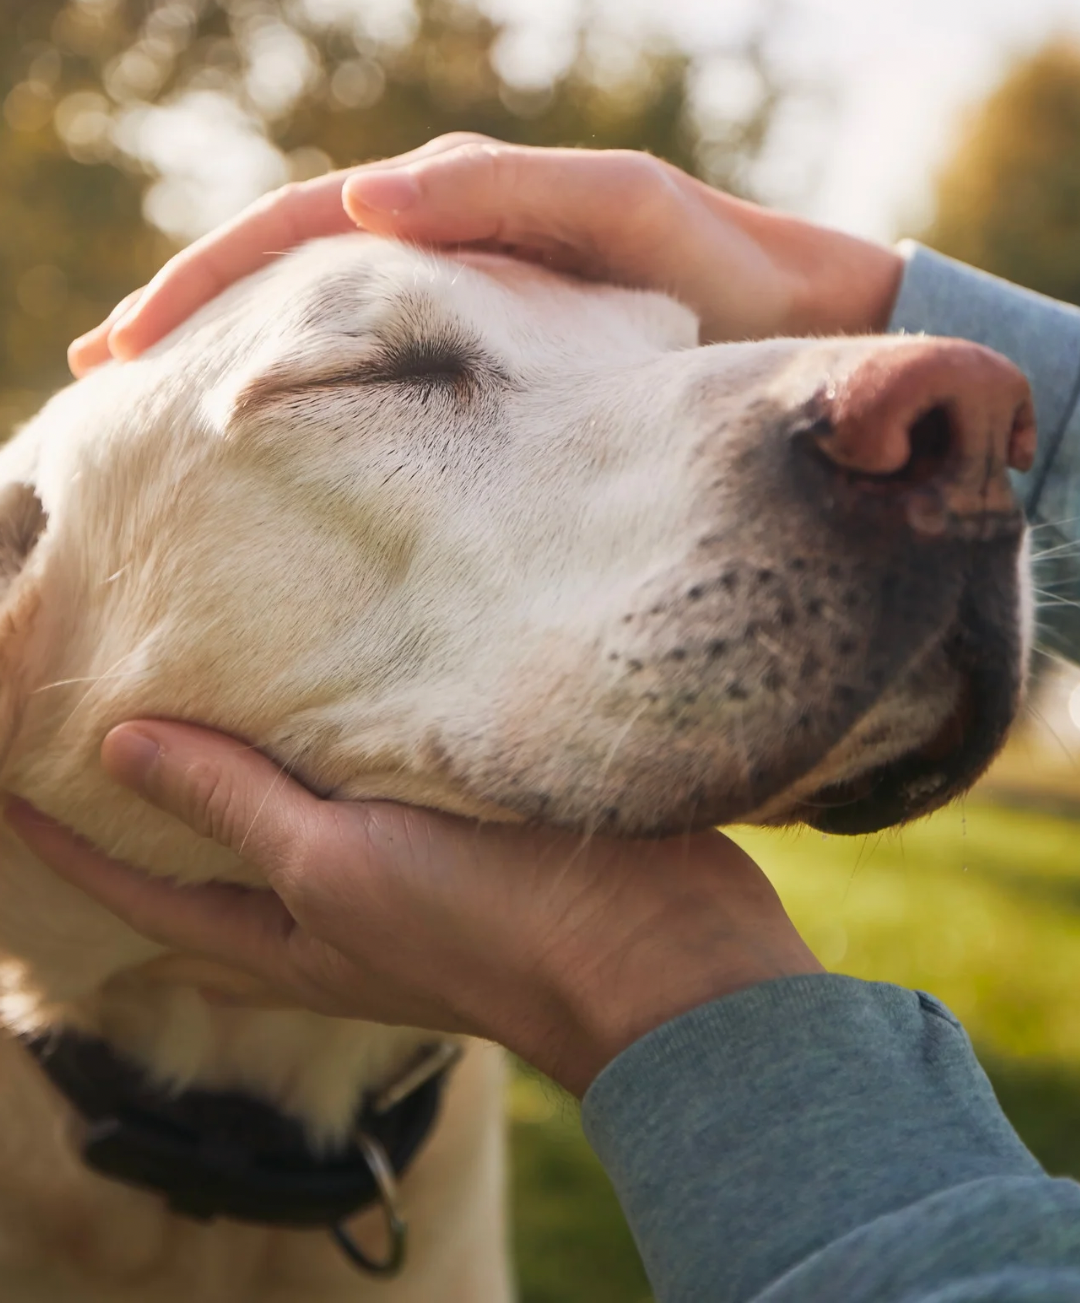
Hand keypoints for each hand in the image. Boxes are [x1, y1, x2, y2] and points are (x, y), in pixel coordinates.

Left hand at [5, 722, 820, 1097]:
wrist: (653, 948)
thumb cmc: (488, 923)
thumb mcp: (339, 867)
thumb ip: (235, 808)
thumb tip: (120, 747)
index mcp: (283, 937)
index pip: (135, 888)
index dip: (61, 838)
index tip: (4, 777)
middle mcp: (325, 910)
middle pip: (203, 855)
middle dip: (139, 801)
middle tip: (89, 719)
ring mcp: (391, 873)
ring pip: (283, 811)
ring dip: (232, 762)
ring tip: (190, 686)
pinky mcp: (451, 829)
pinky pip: (360, 779)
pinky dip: (323, 738)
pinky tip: (323, 682)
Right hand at [68, 135, 904, 374]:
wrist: (795, 325)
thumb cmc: (721, 273)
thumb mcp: (625, 216)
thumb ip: (510, 199)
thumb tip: (369, 204)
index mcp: (457, 210)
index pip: (299, 232)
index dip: (206, 282)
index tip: (126, 347)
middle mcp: (444, 250)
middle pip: (285, 272)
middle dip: (188, 317)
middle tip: (98, 376)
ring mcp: (463, 307)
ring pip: (320, 321)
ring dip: (231, 354)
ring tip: (150, 406)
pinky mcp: (492, 366)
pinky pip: (380, 368)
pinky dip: (311, 388)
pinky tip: (270, 434)